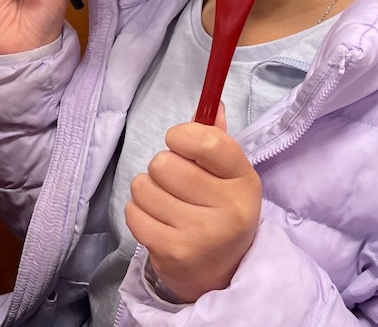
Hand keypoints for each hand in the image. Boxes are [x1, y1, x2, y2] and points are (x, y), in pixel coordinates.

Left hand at [125, 104, 260, 301]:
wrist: (220, 273)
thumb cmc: (218, 211)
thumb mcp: (227, 176)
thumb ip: (216, 139)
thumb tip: (214, 104)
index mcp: (244, 181)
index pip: (208, 141)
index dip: (182, 135)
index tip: (178, 142)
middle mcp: (228, 209)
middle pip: (164, 163)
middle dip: (161, 169)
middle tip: (175, 184)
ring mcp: (201, 234)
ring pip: (143, 186)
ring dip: (147, 191)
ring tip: (166, 205)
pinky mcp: (174, 252)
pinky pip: (133, 212)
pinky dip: (138, 213)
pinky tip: (158, 222)